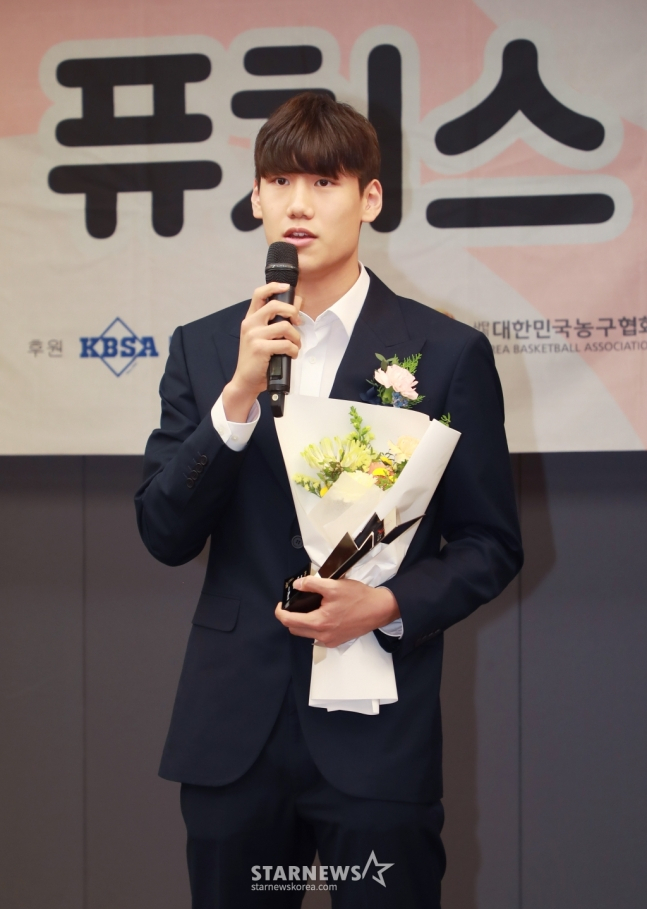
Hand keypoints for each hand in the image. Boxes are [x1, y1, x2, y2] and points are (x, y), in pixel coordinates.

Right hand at [222, 283, 302, 421]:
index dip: (274, 287)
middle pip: (275, 305)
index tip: (287, 287)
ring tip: (295, 345)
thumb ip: (276, 321)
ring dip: (296, 337)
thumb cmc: (257, 360)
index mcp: (250, 319)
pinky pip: (285, 344)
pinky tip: (291, 355)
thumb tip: (296, 303)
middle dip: (292, 312)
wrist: (246, 381)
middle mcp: (250, 324)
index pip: (259, 294)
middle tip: (298, 322)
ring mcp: (253, 335)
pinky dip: (293, 350)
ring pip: (284, 326)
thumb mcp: (264, 337)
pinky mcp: (260, 348)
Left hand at [275, 576, 399, 647]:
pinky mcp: (337, 641)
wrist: (379, 609)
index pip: (289, 621)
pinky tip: (320, 614)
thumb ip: (312, 584)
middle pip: (295, 629)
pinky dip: (313, 627)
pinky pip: (317, 636)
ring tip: (307, 608)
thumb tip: (297, 585)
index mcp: (319, 622)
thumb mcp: (334, 586)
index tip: (281, 604)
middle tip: (293, 604)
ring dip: (301, 623)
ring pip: (305, 634)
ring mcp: (330, 640)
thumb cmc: (359, 598)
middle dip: (289, 617)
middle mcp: (323, 636)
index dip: (280, 612)